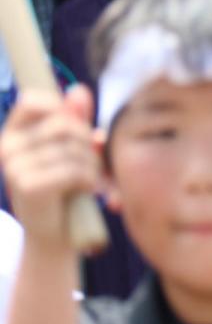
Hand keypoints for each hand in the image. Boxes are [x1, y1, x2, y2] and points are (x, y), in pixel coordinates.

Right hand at [0, 86, 100, 249]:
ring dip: (92, 165)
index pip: (33, 100)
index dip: (61, 109)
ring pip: (73, 149)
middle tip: (90, 162)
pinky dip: (89, 180)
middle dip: (87, 142)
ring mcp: (14, 167)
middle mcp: (7, 148)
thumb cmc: (65, 187)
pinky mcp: (28, 186)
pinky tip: (85, 189)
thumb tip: (79, 89)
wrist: (55, 234)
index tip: (75, 129)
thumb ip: (74, 119)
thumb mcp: (69, 149)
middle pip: (64, 124)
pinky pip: (73, 171)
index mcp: (13, 133)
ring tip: (89, 178)